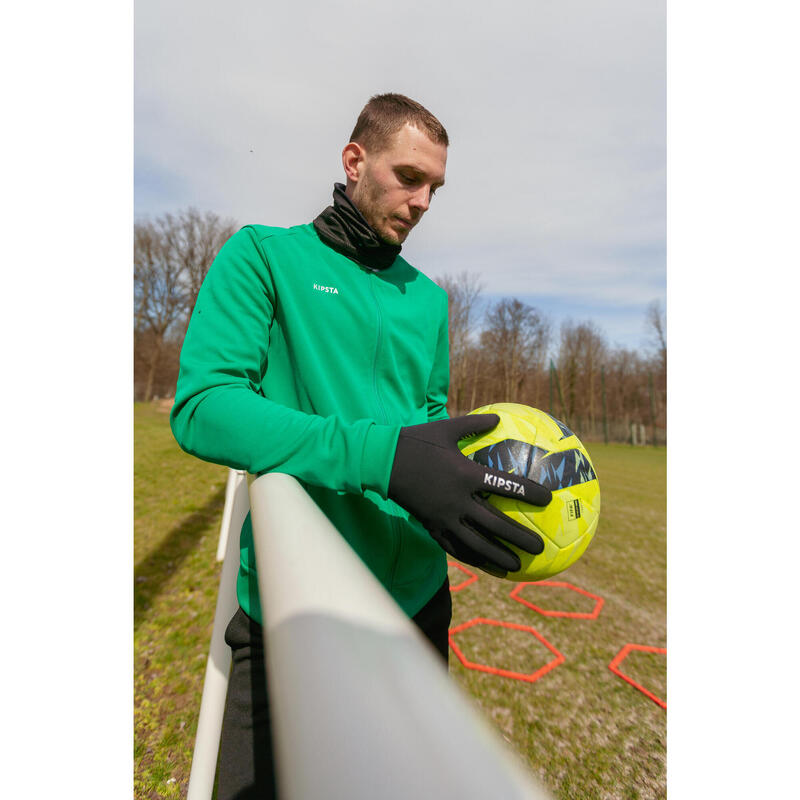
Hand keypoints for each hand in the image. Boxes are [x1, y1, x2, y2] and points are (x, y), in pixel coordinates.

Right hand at [388, 414, 550, 574]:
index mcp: (466, 474)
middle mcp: (458, 500)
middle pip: (495, 524)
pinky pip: (454, 546)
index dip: (528, 492)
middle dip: (519, 538)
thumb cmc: (417, 441)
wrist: (383, 462)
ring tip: (517, 566)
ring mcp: (444, 516)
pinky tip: (484, 565)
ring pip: (476, 543)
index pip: (505, 485)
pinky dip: (471, 557)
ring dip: (498, 556)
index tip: (547, 499)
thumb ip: (474, 424)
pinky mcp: (431, 525)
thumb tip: (498, 418)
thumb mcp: (446, 427)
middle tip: (540, 548)